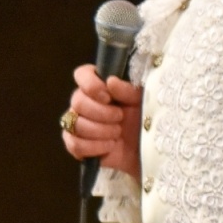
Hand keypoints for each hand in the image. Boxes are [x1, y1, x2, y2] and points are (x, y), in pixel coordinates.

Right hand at [60, 63, 141, 179]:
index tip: (107, 96)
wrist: (148, 148)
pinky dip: (93, 146)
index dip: (90, 84)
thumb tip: (110, 81)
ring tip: (118, 133)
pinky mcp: (78, 144)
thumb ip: (128, 89)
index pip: (82, 74)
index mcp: (101, 86)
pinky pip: (74, 144)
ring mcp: (79, 123)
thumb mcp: (143, 101)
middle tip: (120, 117)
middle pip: (77, 101)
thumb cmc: (146, 119)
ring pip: (74, 123)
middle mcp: (86, 102)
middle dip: (100, 112)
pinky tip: (110, 145)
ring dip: (99, 130)